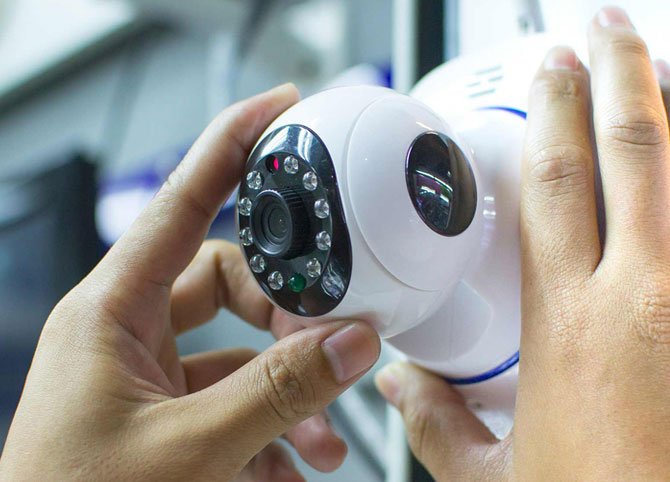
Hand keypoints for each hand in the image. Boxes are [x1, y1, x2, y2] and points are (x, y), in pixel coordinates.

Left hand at [0, 84, 380, 480]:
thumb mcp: (189, 448)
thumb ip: (277, 393)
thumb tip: (352, 342)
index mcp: (110, 313)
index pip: (182, 203)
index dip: (231, 147)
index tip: (279, 108)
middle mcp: (127, 334)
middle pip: (229, 283)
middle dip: (287, 317)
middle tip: (331, 347)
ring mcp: (147, 378)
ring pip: (238, 355)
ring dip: (289, 392)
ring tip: (324, 441)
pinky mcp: (164, 418)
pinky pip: (232, 403)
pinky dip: (271, 431)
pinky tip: (295, 467)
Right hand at [375, 7, 669, 479]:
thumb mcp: (494, 479)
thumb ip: (436, 425)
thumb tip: (395, 384)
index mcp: (571, 325)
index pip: (555, 185)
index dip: (551, 114)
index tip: (548, 68)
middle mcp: (647, 298)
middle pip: (634, 150)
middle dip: (618, 74)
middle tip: (604, 28)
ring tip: (661, 57)